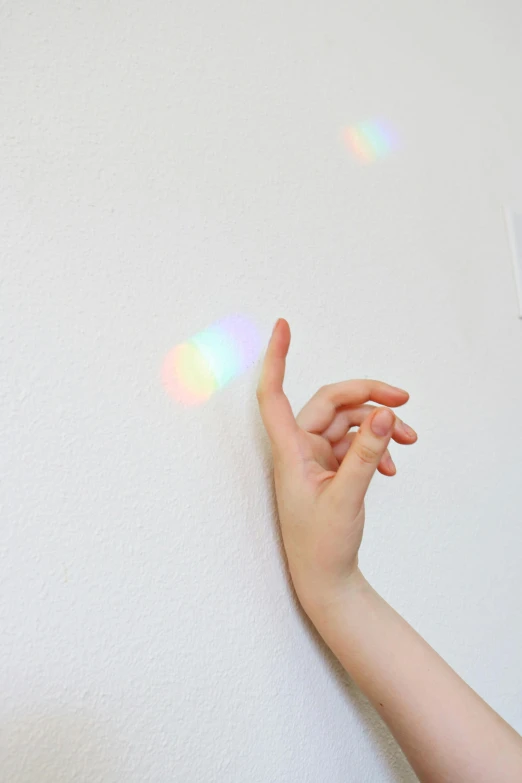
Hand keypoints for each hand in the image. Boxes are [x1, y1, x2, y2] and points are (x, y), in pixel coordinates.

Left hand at [256, 319, 416, 614]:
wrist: (326, 578)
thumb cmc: (322, 544)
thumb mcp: (348, 496)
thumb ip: (366, 454)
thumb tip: (382, 414)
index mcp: (290, 451)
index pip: (274, 393)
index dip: (276, 358)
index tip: (282, 326)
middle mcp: (300, 449)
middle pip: (332, 402)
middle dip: (369, 397)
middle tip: (404, 400)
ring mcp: (316, 458)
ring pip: (349, 422)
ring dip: (379, 425)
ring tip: (408, 441)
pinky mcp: (331, 469)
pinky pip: (355, 443)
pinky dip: (376, 446)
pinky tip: (392, 465)